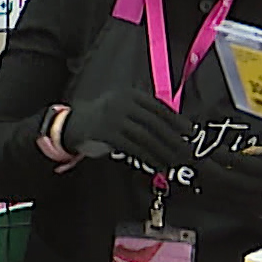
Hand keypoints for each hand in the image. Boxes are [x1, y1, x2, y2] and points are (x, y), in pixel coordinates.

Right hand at [57, 88, 188, 172]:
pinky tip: (158, 166)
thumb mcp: (124, 110)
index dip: (177, 121)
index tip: (191, 134)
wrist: (71, 125)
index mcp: (131, 95)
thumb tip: (172, 131)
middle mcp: (124, 103)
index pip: (160, 108)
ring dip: (164, 152)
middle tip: (188, 153)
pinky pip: (134, 147)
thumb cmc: (103, 120)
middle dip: (174, 140)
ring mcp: (114, 117)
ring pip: (147, 137)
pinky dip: (149, 158)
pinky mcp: (107, 133)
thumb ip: (144, 115)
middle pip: (156, 123)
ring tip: (175, 163)